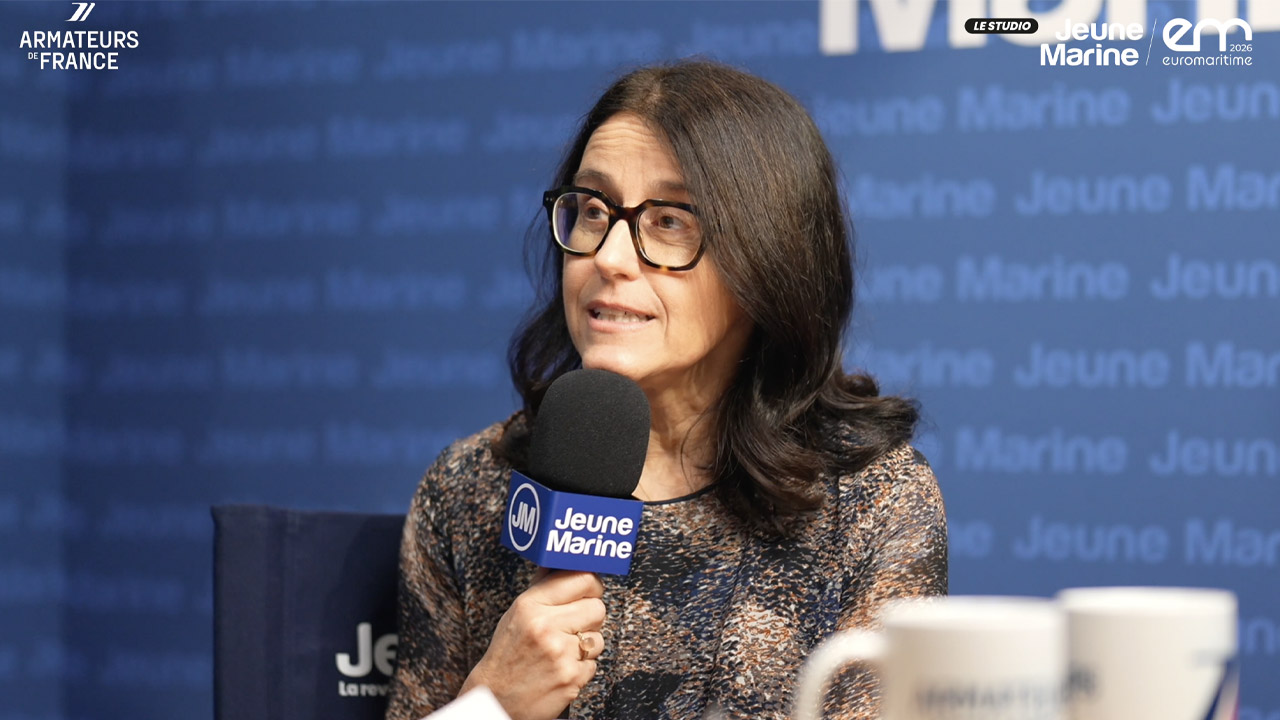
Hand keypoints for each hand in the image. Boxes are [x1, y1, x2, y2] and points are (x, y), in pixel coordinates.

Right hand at [460, 569, 605, 719]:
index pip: (583, 579)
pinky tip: (561, 667)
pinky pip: (593, 664)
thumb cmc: (507, 653)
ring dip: (586, 644)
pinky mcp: (571, 679)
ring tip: (562, 649)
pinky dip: (581, 667)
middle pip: (598, 607)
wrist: (496, 697)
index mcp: (531, 605)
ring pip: (598, 638)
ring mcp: (560, 654)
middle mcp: (546, 627)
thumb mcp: (517, 613)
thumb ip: (543, 587)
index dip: (592, 584)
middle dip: (590, 616)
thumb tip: (560, 563)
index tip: (589, 589)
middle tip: (574, 623)